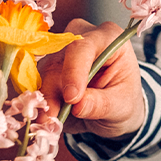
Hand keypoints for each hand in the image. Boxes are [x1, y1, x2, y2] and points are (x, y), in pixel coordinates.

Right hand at [39, 19, 144, 139]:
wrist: (114, 107)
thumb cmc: (123, 99)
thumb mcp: (121, 105)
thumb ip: (101, 104)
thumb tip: (78, 106)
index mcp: (108, 38)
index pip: (83, 47)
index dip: (74, 71)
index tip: (72, 98)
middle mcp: (81, 38)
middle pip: (58, 60)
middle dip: (54, 90)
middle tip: (53, 118)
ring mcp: (62, 52)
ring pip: (44, 73)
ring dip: (45, 99)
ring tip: (50, 122)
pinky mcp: (48, 68)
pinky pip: (37, 84)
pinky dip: (40, 102)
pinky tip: (45, 117)